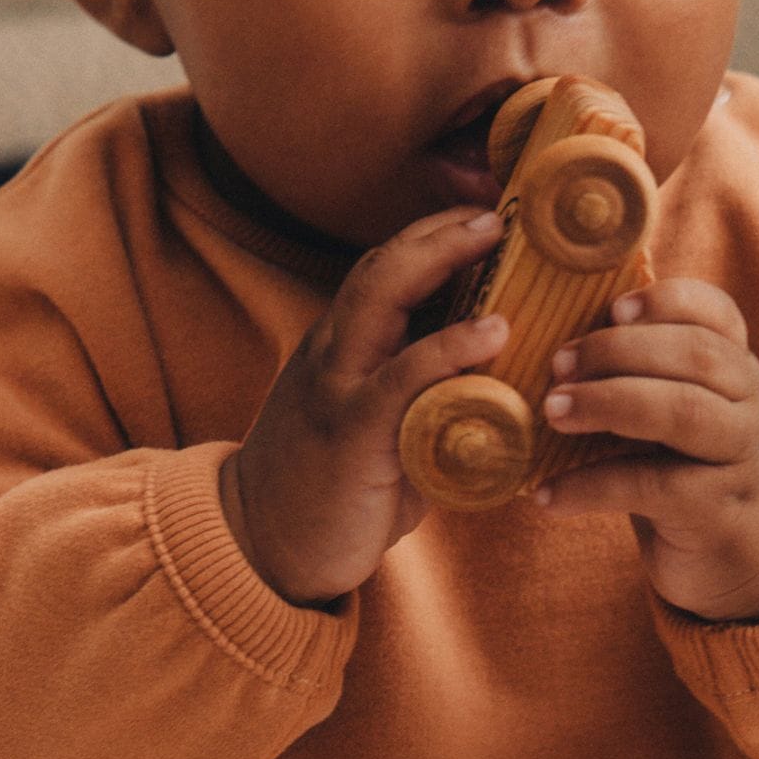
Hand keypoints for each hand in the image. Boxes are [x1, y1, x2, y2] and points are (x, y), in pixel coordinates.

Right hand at [219, 208, 509, 607]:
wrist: (261, 549)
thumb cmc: (332, 494)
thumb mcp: (377, 431)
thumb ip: (423, 401)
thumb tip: (496, 389)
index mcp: (337, 348)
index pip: (380, 271)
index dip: (430, 236)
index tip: (484, 213)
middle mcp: (331, 353)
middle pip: (380, 265)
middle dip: (438, 228)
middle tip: (497, 209)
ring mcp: (336, 386)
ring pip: (380, 297)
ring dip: (440, 257)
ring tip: (495, 236)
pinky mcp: (352, 432)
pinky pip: (402, 374)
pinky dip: (449, 345)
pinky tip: (493, 330)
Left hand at [535, 278, 758, 622]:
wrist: (756, 553)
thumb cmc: (696, 470)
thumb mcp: (686, 413)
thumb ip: (646, 377)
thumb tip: (556, 350)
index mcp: (738, 369)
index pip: (717, 314)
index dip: (666, 302)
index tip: (613, 308)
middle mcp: (750, 405)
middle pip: (696, 355)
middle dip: (618, 351)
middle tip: (558, 365)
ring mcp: (739, 458)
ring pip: (682, 411)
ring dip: (608, 403)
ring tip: (552, 412)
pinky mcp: (717, 513)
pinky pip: (651, 487)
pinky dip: (591, 487)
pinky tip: (548, 495)